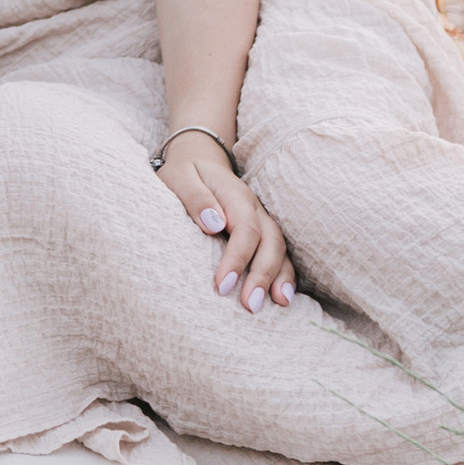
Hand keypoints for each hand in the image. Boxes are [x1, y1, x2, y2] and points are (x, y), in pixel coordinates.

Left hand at [156, 126, 294, 311]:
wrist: (199, 158)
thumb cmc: (184, 172)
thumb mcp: (179, 178)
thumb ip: (195, 198)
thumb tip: (214, 223)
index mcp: (234, 194)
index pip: (245, 228)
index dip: (237, 258)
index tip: (222, 285)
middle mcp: (254, 207)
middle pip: (270, 240)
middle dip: (263, 274)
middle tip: (250, 305)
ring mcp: (261, 219)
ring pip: (280, 248)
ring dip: (280, 277)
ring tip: (278, 304)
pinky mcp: (261, 231)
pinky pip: (279, 253)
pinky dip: (284, 275)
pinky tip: (281, 297)